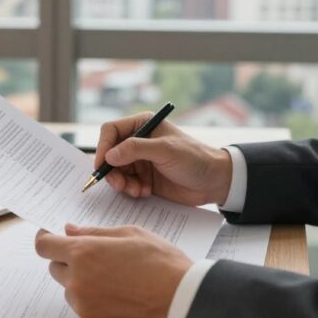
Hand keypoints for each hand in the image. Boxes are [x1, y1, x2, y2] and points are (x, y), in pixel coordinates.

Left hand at [34, 224, 192, 317]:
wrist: (183, 301)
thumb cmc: (161, 262)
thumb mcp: (130, 234)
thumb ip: (94, 232)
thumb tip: (69, 230)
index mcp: (84, 252)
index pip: (44, 246)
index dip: (46, 239)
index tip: (52, 237)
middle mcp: (77, 280)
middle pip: (55, 267)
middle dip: (69, 260)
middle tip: (97, 258)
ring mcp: (83, 304)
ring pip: (69, 289)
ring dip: (81, 282)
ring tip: (114, 279)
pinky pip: (82, 307)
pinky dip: (93, 301)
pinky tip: (118, 296)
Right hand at [94, 112, 233, 205]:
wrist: (215, 181)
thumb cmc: (194, 158)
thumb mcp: (165, 150)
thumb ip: (136, 149)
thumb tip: (109, 155)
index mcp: (142, 125)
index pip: (111, 131)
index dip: (103, 147)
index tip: (102, 165)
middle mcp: (138, 141)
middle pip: (109, 154)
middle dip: (112, 171)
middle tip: (119, 185)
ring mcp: (140, 161)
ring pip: (116, 172)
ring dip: (122, 183)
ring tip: (136, 191)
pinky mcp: (144, 178)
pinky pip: (126, 184)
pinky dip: (131, 190)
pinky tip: (145, 192)